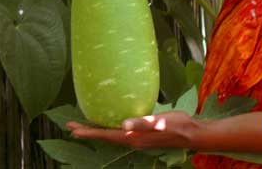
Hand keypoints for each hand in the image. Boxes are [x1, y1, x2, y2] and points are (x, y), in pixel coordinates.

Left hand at [67, 111, 202, 149]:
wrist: (191, 134)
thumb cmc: (177, 125)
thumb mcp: (160, 121)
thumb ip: (142, 123)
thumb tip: (123, 125)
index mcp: (133, 137)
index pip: (106, 135)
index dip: (89, 132)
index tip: (72, 129)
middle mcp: (132, 140)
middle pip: (104, 136)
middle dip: (87, 132)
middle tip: (70, 126)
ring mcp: (137, 138)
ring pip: (111, 135)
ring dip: (96, 131)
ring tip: (83, 126)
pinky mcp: (141, 135)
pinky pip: (119, 133)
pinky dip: (108, 128)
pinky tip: (109, 122)